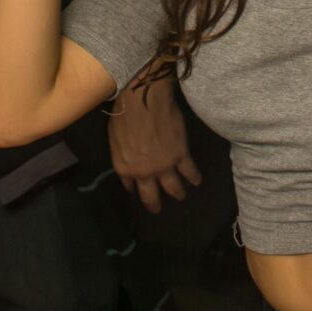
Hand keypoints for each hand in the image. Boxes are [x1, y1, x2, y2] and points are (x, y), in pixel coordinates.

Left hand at [108, 76, 202, 213]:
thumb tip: (128, 156)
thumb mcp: (114, 138)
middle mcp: (144, 173)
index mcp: (125, 168)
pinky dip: (195, 177)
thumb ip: (122, 153)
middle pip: (151, 195)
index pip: (129, 185)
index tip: (138, 191)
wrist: (143, 100)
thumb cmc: (123, 114)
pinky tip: (197, 181)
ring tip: (181, 196)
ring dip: (178, 193)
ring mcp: (164, 166)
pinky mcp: (181, 155)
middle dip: (154, 204)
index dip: (134, 189)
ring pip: (173, 187)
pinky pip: (190, 171)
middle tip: (157, 209)